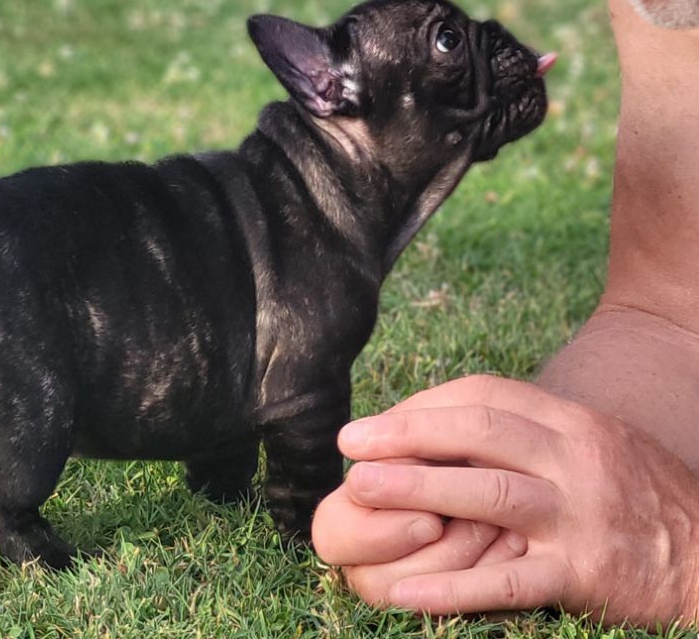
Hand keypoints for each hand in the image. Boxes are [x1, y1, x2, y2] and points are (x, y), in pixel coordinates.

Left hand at [312, 375, 698, 624]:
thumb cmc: (636, 496)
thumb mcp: (591, 444)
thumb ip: (531, 433)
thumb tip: (452, 427)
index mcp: (570, 421)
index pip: (484, 395)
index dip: (425, 405)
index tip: (380, 421)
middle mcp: (575, 456)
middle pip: (479, 429)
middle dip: (408, 432)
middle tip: (351, 442)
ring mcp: (580, 514)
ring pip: (488, 492)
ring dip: (417, 488)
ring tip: (360, 490)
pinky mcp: (585, 573)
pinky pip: (509, 579)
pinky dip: (454, 586)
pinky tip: (407, 591)